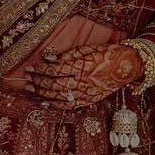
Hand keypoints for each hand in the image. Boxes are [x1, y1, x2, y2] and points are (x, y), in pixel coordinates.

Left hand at [24, 41, 143, 108]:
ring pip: (59, 96)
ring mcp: (86, 92)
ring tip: (31, 90)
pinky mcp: (89, 100)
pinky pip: (69, 105)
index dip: (40, 69)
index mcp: (82, 65)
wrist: (127, 67)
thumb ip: (67, 55)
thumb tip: (48, 59)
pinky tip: (44, 102)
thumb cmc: (107, 53)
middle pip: (55, 84)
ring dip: (43, 93)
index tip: (30, 68)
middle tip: (27, 80)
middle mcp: (83, 81)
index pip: (55, 69)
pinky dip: (55, 105)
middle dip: (38, 82)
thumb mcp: (87, 49)